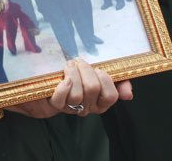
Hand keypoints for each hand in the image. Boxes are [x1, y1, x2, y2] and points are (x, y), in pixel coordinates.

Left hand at [7, 60, 132, 118]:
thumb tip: (128, 94)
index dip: (106, 79)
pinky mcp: (54, 105)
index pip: (111, 96)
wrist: (43, 82)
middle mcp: (87, 108)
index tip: (98, 69)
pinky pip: (62, 98)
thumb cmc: (73, 74)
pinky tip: (62, 78)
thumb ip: (115, 81)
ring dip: (73, 73)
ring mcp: (71, 107)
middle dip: (86, 70)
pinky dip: (63, 86)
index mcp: (99, 101)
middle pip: (94, 89)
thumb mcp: (96, 74)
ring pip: (78, 94)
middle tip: (79, 63)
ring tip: (68, 66)